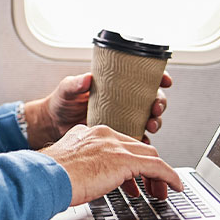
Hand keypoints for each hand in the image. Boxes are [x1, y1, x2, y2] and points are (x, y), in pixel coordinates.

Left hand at [24, 72, 171, 148]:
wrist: (53, 124)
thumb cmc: (61, 102)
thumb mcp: (67, 89)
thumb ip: (75, 84)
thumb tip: (86, 78)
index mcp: (115, 86)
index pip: (142, 79)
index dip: (158, 78)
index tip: (165, 80)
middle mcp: (124, 102)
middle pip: (152, 100)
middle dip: (159, 103)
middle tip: (155, 108)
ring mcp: (123, 119)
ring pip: (149, 119)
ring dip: (155, 122)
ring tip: (151, 126)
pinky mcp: (119, 135)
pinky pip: (137, 139)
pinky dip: (143, 141)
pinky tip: (143, 142)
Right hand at [40, 124, 183, 205]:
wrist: (44, 176)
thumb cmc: (48, 176)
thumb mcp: (65, 165)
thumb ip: (79, 165)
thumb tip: (84, 179)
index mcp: (87, 133)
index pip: (119, 143)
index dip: (129, 161)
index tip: (131, 177)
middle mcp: (102, 134)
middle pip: (137, 147)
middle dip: (146, 168)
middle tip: (149, 186)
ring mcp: (114, 145)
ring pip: (149, 155)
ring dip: (158, 175)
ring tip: (161, 191)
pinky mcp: (125, 160)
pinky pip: (157, 167)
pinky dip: (169, 177)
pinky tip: (174, 187)